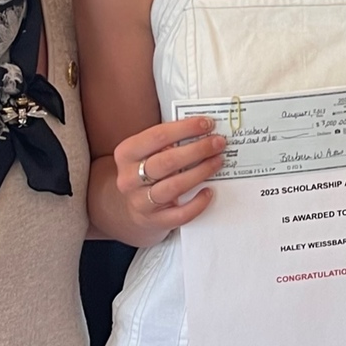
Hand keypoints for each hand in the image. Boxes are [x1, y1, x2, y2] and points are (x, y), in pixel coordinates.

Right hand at [108, 117, 225, 244]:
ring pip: (174, 187)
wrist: (129, 209)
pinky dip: (197, 203)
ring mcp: (141, 202)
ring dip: (200, 172)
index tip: (206, 124)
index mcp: (126, 154)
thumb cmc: (144, 172)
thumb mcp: (145, 153)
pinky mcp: (155, 221)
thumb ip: (166, 142)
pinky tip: (208, 192)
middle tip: (218, 143)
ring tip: (218, 162)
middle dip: (197, 150)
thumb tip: (201, 130)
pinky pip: (180, 214)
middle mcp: (130, 178)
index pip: (157, 136)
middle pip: (167, 161)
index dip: (185, 128)